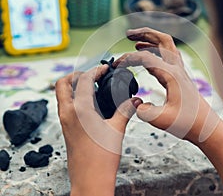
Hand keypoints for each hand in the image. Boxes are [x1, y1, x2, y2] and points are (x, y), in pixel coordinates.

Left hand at [55, 65, 141, 195]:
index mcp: (79, 109)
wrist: (90, 180)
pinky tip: (91, 104)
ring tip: (92, 87)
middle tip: (92, 75)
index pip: (83, 80)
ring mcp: (65, 121)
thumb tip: (135, 99)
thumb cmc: (103, 157)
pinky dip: (73, 98)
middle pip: (62, 84)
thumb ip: (125, 110)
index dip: (95, 70)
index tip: (105, 68)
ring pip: (62, 95)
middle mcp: (67, 113)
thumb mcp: (117, 130)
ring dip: (73, 86)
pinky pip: (65, 106)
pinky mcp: (66, 129)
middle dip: (76, 75)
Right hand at [114, 28, 218, 141]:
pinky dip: (156, 51)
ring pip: (167, 46)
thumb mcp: (162, 120)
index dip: (128, 59)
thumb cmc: (189, 124)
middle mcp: (177, 69)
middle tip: (128, 34)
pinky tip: (148, 58)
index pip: (146, 58)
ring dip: (151, 39)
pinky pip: (168, 56)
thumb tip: (138, 104)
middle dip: (144, 33)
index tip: (116, 66)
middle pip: (162, 40)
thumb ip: (144, 111)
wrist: (207, 128)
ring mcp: (180, 71)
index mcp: (171, 75)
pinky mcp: (181, 77)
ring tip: (135, 42)